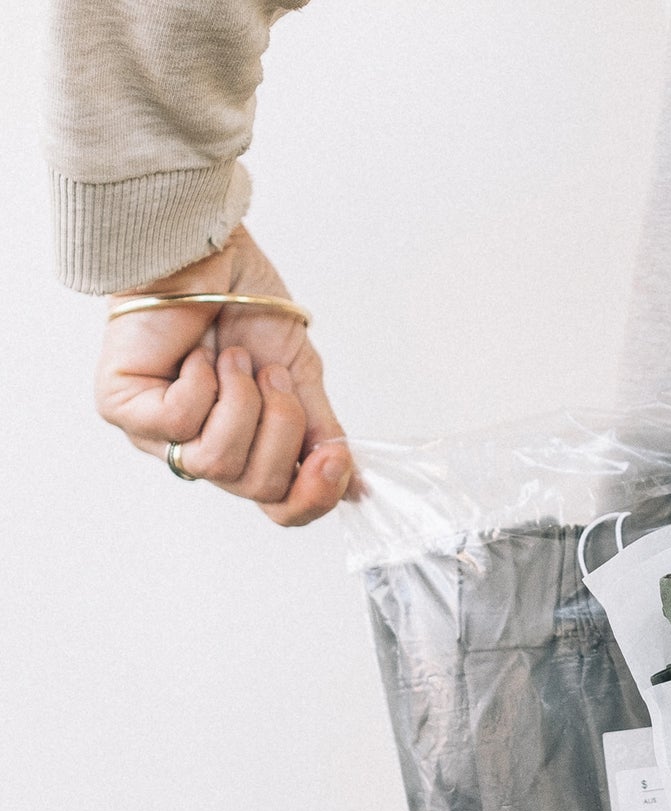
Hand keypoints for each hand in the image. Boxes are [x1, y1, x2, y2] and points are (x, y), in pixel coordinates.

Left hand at [95, 226, 351, 526]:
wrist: (206, 251)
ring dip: (241, 401)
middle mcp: (203, 452)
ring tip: (233, 358)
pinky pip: (180, 422)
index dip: (313, 495)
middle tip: (272, 374)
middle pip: (257, 488)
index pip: (281, 508)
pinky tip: (196, 355)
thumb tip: (355, 487)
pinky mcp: (123, 409)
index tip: (334, 458)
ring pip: (217, 462)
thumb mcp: (300, 377)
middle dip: (280, 429)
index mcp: (248, 450)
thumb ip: (322, 434)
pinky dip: (202, 382)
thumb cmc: (246, 306)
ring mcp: (159, 436)